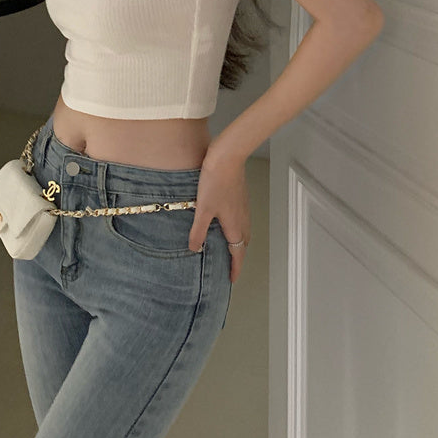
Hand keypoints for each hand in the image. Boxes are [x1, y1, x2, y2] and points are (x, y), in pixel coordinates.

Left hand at [188, 144, 249, 282]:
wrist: (228, 157)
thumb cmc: (216, 181)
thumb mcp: (203, 209)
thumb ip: (198, 231)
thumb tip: (194, 248)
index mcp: (234, 225)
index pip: (237, 253)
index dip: (235, 268)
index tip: (232, 280)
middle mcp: (242, 218)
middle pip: (243, 244)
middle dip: (238, 256)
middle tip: (230, 266)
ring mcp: (243, 207)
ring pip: (243, 231)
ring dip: (238, 242)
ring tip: (228, 247)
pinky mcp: (241, 197)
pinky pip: (242, 220)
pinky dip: (237, 228)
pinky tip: (226, 223)